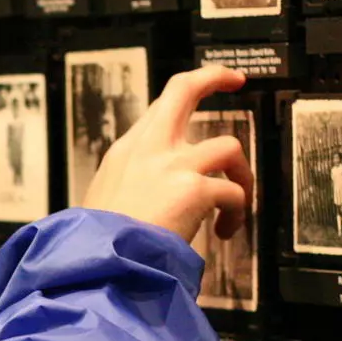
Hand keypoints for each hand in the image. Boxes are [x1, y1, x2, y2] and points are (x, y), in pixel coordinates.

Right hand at [82, 64, 253, 241]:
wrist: (100, 263)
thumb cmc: (99, 244)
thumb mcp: (104, 202)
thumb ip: (131, 187)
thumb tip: (150, 199)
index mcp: (127, 152)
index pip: (161, 107)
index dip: (187, 91)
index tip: (206, 85)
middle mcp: (150, 149)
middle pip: (184, 90)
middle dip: (214, 77)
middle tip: (235, 80)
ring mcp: (173, 166)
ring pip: (229, 146)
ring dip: (242, 175)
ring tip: (236, 205)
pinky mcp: (194, 190)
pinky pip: (234, 193)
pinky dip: (238, 212)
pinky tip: (225, 232)